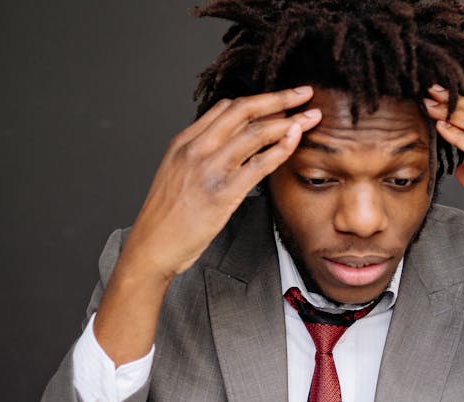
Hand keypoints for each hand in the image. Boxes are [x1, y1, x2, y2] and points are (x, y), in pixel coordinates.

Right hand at [119, 86, 322, 282]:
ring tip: (311, 116)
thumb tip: (230, 147)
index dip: (257, 101)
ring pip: (255, 132)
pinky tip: (296, 141)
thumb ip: (200, 156)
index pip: (225, 108)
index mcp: (183, 142)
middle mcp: (196, 149)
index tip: (279, 101)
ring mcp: (209, 169)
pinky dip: (282, 148)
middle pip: (243, 110)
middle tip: (304, 93)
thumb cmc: (166, 218)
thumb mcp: (177, 175)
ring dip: (289, 120)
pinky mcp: (223, 193)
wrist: (151, 247)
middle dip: (279, 98)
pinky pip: (259, 164)